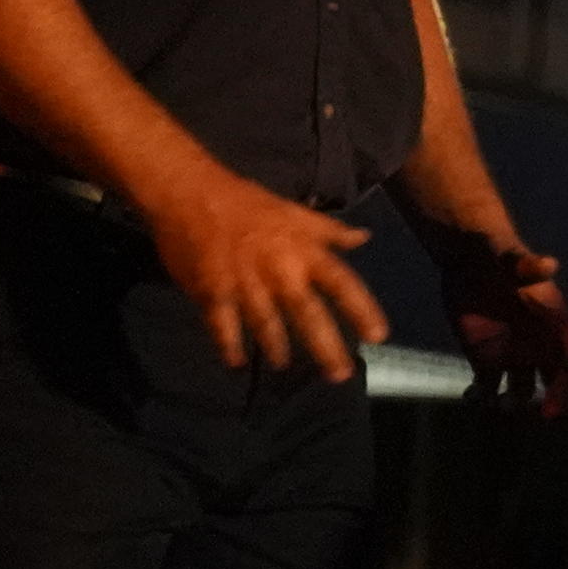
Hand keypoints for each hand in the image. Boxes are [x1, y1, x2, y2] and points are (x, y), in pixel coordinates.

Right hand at [143, 160, 391, 377]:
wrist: (189, 193)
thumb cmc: (247, 202)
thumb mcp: (295, 212)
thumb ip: (329, 232)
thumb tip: (364, 238)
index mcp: (302, 251)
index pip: (341, 283)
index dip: (362, 310)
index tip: (378, 336)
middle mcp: (278, 271)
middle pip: (308, 313)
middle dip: (326, 346)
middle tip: (340, 375)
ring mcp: (243, 283)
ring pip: (266, 324)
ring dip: (276, 348)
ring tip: (284, 366)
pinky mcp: (210, 290)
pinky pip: (221, 324)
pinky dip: (228, 344)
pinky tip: (235, 362)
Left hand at [430, 234, 567, 415]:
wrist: (468, 261)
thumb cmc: (499, 259)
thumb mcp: (512, 261)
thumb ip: (529, 267)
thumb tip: (550, 264)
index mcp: (554, 321)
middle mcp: (538, 342)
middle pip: (557, 377)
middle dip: (558, 397)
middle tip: (549, 414)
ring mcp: (512, 353)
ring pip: (523, 387)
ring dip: (516, 400)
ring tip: (501, 402)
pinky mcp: (484, 358)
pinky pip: (488, 386)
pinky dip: (482, 396)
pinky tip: (473, 396)